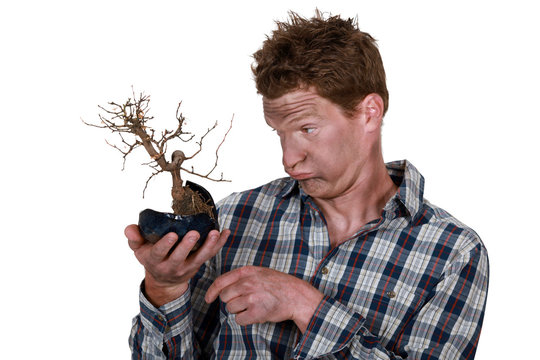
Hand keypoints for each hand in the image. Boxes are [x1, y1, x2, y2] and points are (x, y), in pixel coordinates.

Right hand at [126, 224, 229, 306]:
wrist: (164, 279)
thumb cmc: (151, 257)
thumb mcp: (139, 249)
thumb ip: (134, 238)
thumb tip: (130, 228)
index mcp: (155, 261)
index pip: (159, 253)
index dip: (165, 245)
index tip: (172, 235)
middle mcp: (172, 266)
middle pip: (180, 258)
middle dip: (187, 246)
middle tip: (194, 234)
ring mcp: (187, 267)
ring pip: (199, 258)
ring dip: (208, 246)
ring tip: (215, 233)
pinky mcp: (199, 264)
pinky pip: (211, 254)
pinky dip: (219, 244)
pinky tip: (226, 232)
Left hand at [205, 266, 323, 332]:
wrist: (296, 296)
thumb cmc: (278, 285)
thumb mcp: (259, 272)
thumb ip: (242, 277)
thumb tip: (221, 288)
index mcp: (247, 271)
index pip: (221, 281)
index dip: (212, 291)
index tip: (208, 298)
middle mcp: (247, 283)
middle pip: (224, 297)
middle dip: (231, 301)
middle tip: (245, 301)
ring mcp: (252, 297)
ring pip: (231, 309)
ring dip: (240, 310)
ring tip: (254, 306)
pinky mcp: (256, 311)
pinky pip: (239, 320)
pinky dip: (245, 319)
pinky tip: (256, 313)